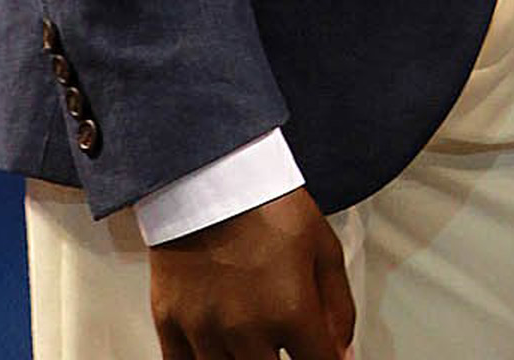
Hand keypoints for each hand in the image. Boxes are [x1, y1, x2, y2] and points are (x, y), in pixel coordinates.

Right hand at [148, 190, 354, 359]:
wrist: (211, 172)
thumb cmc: (268, 203)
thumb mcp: (322, 246)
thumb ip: (338, 307)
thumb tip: (343, 353)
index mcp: (289, 311)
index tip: (324, 356)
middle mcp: (245, 330)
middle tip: (286, 347)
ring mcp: (203, 331)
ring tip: (256, 344)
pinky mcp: (169, 324)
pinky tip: (219, 352)